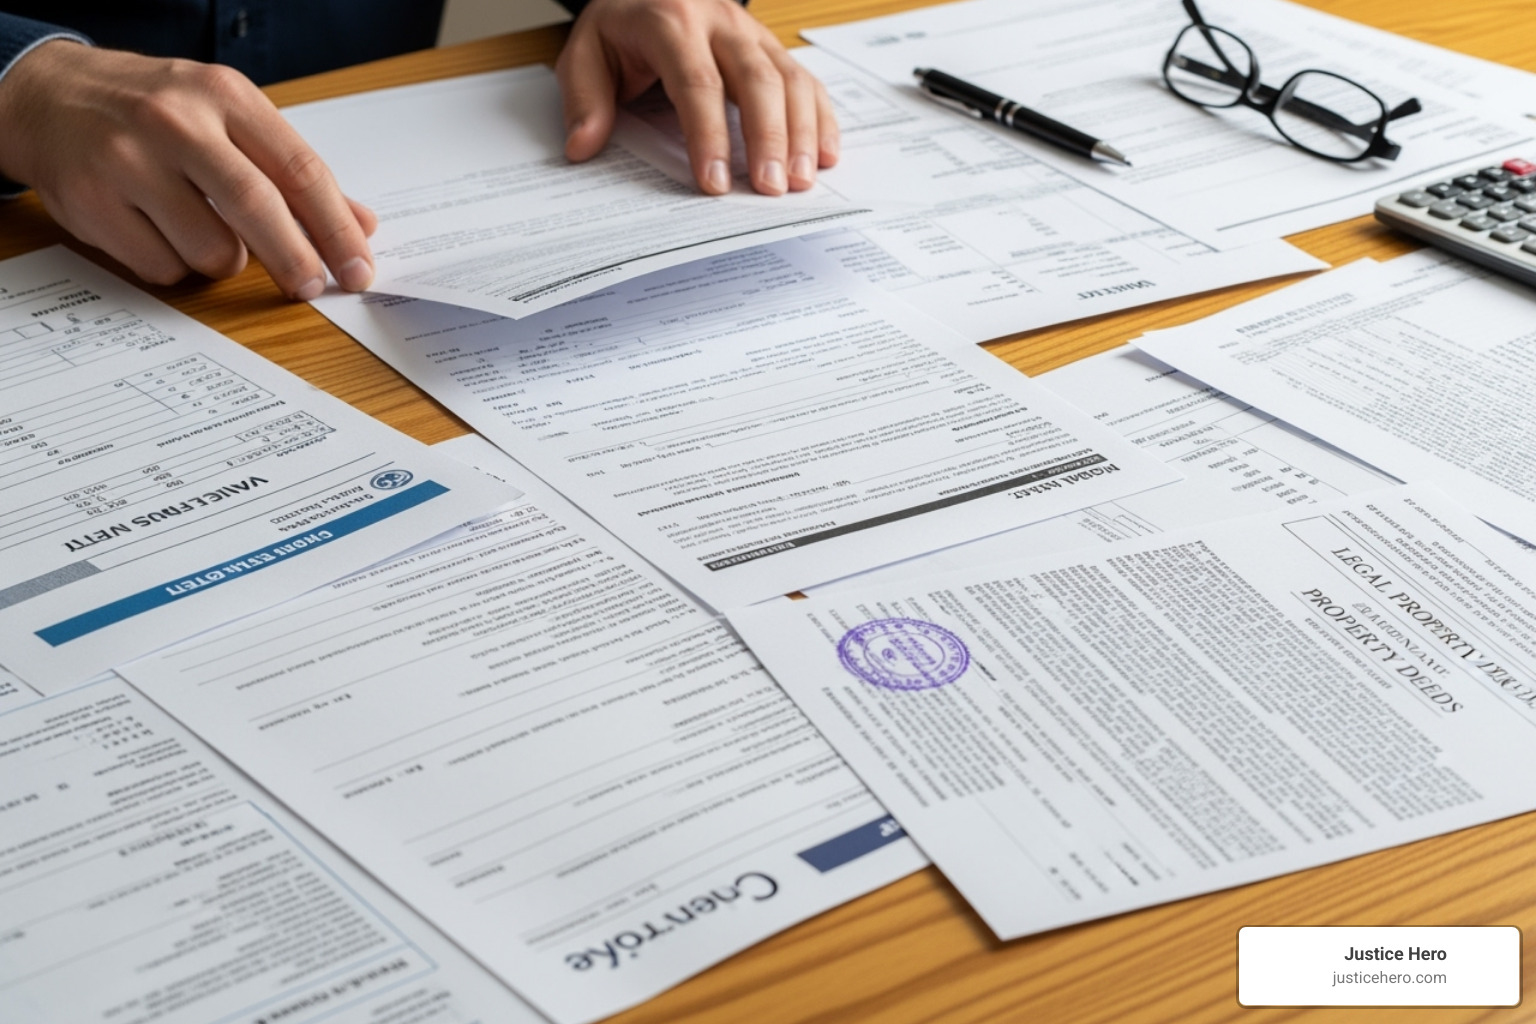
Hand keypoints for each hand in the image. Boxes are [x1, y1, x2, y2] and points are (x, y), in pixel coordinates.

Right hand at [0, 40, 375, 298]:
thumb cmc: (155, 111)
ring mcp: (128, 162)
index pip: (299, 170)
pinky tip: (160, 233)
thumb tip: (362, 224)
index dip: (336, 229)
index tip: (358, 268)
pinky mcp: (92, 203)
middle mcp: (176, 123)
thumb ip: (293, 172)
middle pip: (257, 208)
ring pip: (211, 250)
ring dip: (225, 262)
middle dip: (296, 260)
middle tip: (312, 288)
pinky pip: (163, 267)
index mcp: (224, 97)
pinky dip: (176, 266)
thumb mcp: (229, 117)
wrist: (50, 96)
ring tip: (205, 232)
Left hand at [556, 0, 838, 195]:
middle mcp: (719, 22)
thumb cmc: (622, 26)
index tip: (714, 182)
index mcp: (670, 21)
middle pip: (756, 79)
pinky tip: (825, 154)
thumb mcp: (585, 52)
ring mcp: (751, 33)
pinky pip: (805, 80)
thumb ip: (584, 98)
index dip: (708, 135)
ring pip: (789, 79)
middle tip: (771, 189)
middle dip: (768, 138)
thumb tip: (583, 146)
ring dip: (801, 133)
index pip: (697, 82)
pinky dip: (820, 118)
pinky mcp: (771, 47)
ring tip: (801, 180)